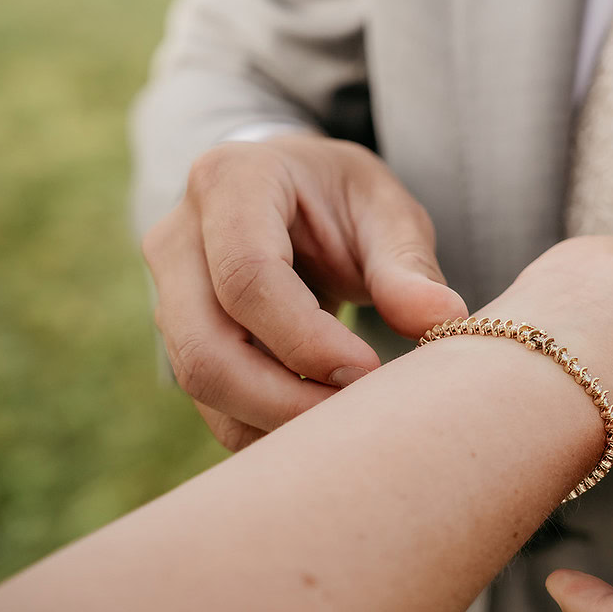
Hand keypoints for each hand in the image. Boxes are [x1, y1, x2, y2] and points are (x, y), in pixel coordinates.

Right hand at [142, 135, 466, 448]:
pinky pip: (209, 402)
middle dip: (283, 400)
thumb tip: (445, 320)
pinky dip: (262, 427)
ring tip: (348, 425)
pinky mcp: (179, 336)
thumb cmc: (342, 198)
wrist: (290, 193)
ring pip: (199, 383)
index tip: (368, 372)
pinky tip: (318, 429)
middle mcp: (179, 237)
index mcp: (231, 182)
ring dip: (274, 419)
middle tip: (359, 420)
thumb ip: (409, 264)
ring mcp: (167, 291)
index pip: (247, 276)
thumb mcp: (385, 210)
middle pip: (206, 346)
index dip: (305, 339)